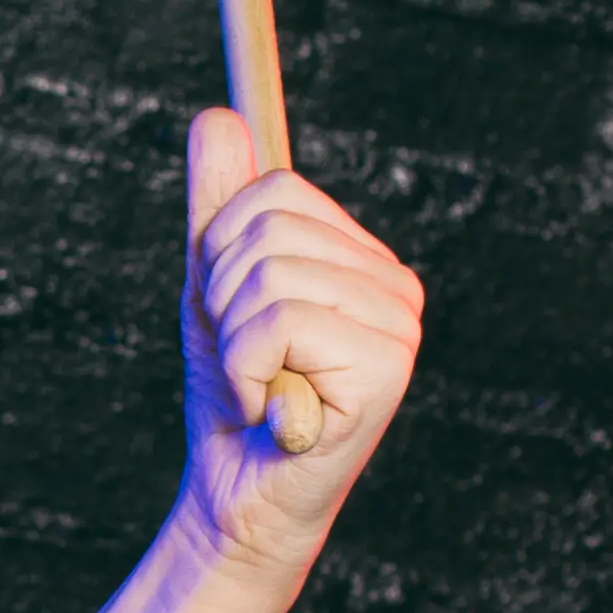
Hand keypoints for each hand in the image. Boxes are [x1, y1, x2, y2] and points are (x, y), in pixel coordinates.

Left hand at [173, 104, 422, 583]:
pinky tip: (276, 414)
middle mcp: (397, 285)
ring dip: (236, 343)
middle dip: (224, 298)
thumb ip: (218, 207)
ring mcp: (400, 326)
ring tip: (264, 388)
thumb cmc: (233, 397)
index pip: (274, 191)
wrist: (236, 496)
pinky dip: (249, 375)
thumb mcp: (212, 288)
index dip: (221, 253)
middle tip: (248, 362)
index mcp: (365, 259)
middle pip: (270, 227)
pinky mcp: (387, 368)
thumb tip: (217, 116)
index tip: (233, 315)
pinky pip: (277, 325)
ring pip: (269, 277)